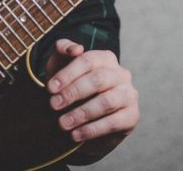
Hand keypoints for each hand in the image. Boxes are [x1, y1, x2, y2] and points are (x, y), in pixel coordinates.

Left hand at [45, 38, 138, 155]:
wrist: (82, 114)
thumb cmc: (70, 83)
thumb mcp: (61, 64)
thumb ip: (63, 48)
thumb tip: (76, 49)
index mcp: (105, 57)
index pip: (87, 61)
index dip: (67, 74)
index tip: (50, 88)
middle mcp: (121, 73)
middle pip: (97, 80)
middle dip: (73, 93)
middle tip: (54, 105)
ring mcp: (129, 94)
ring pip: (106, 102)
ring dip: (81, 114)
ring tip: (63, 123)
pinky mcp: (132, 116)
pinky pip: (113, 123)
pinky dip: (92, 130)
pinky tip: (76, 135)